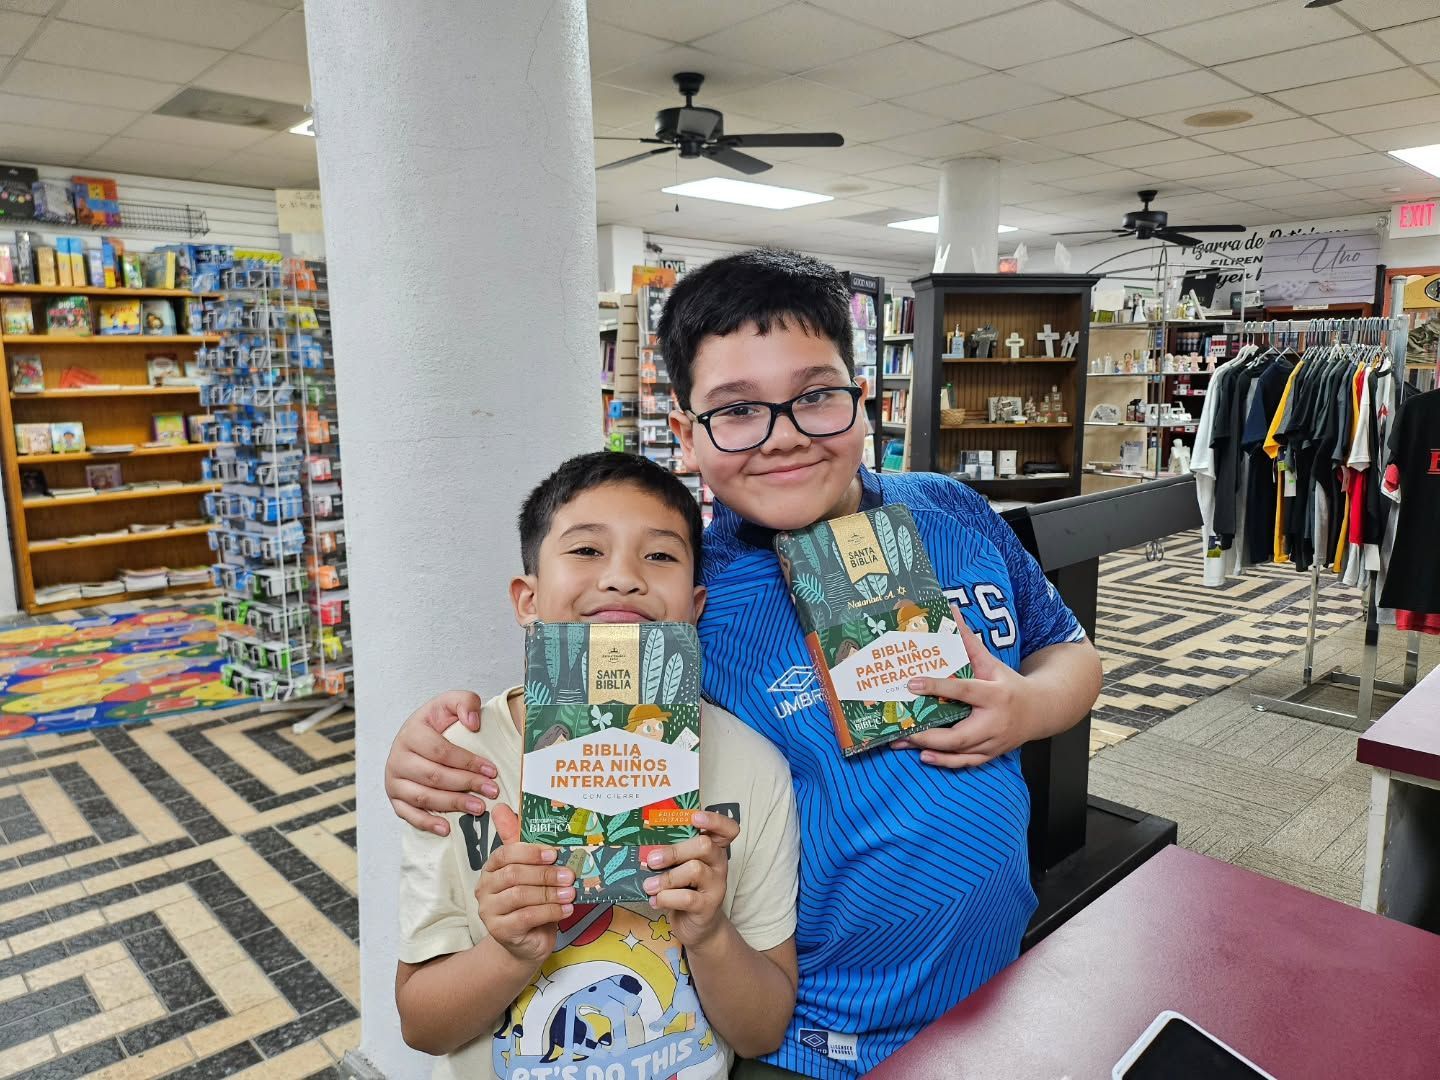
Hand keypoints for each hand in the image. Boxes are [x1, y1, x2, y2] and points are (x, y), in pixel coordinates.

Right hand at [386, 691, 499, 834]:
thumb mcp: (451, 703)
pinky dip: (426, 823)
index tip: (492, 770)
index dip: (468, 762)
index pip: (441, 752)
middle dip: (466, 784)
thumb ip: (465, 702)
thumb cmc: (438, 722)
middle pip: (434, 776)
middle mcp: (397, 757)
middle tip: (492, 791)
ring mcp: (394, 780)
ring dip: (453, 804)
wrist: (417, 736)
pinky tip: (446, 828)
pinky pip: (408, 814)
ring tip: (479, 808)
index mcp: (411, 733)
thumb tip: (473, 723)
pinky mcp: (394, 798)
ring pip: (423, 796)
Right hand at [476, 805, 574, 965]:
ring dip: (550, 893)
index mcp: (492, 868)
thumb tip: (502, 807)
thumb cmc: (532, 901)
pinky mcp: (499, 931)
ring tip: (571, 892)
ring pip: (520, 896)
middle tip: (569, 875)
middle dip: (544, 874)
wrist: (527, 941)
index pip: (505, 853)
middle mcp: (485, 887)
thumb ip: (522, 843)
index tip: (554, 853)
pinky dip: (550, 912)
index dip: (530, 852)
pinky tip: (566, 909)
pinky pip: (525, 917)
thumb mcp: (532, 871)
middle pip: (513, 875)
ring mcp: (489, 911)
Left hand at [641, 811, 738, 948]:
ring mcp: (716, 885)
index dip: (714, 820)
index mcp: (713, 848)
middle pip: (704, 845)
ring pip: (695, 870)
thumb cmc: (685, 888)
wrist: (697, 926)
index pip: (727, 828)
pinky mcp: (709, 906)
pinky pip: (688, 898)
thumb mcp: (679, 867)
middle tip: (652, 860)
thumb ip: (671, 855)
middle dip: (675, 851)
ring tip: (649, 886)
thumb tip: (644, 849)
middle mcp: (719, 863)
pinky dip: (666, 898)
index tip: (694, 817)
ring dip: (666, 878)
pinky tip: (655, 901)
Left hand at [892, 622, 1041, 767]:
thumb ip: (969, 641)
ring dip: (930, 750)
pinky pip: (965, 762)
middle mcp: (995, 722)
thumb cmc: (1010, 684)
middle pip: (960, 734)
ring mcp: (993, 742)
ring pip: (959, 752)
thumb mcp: (991, 662)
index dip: (937, 686)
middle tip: (902, 727)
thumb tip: (950, 610)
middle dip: (929, 734)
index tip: (911, 683)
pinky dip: (945, 762)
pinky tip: (923, 756)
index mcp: (996, 695)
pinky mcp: (990, 754)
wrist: (1041, 711)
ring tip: (902, 742)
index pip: (964, 691)